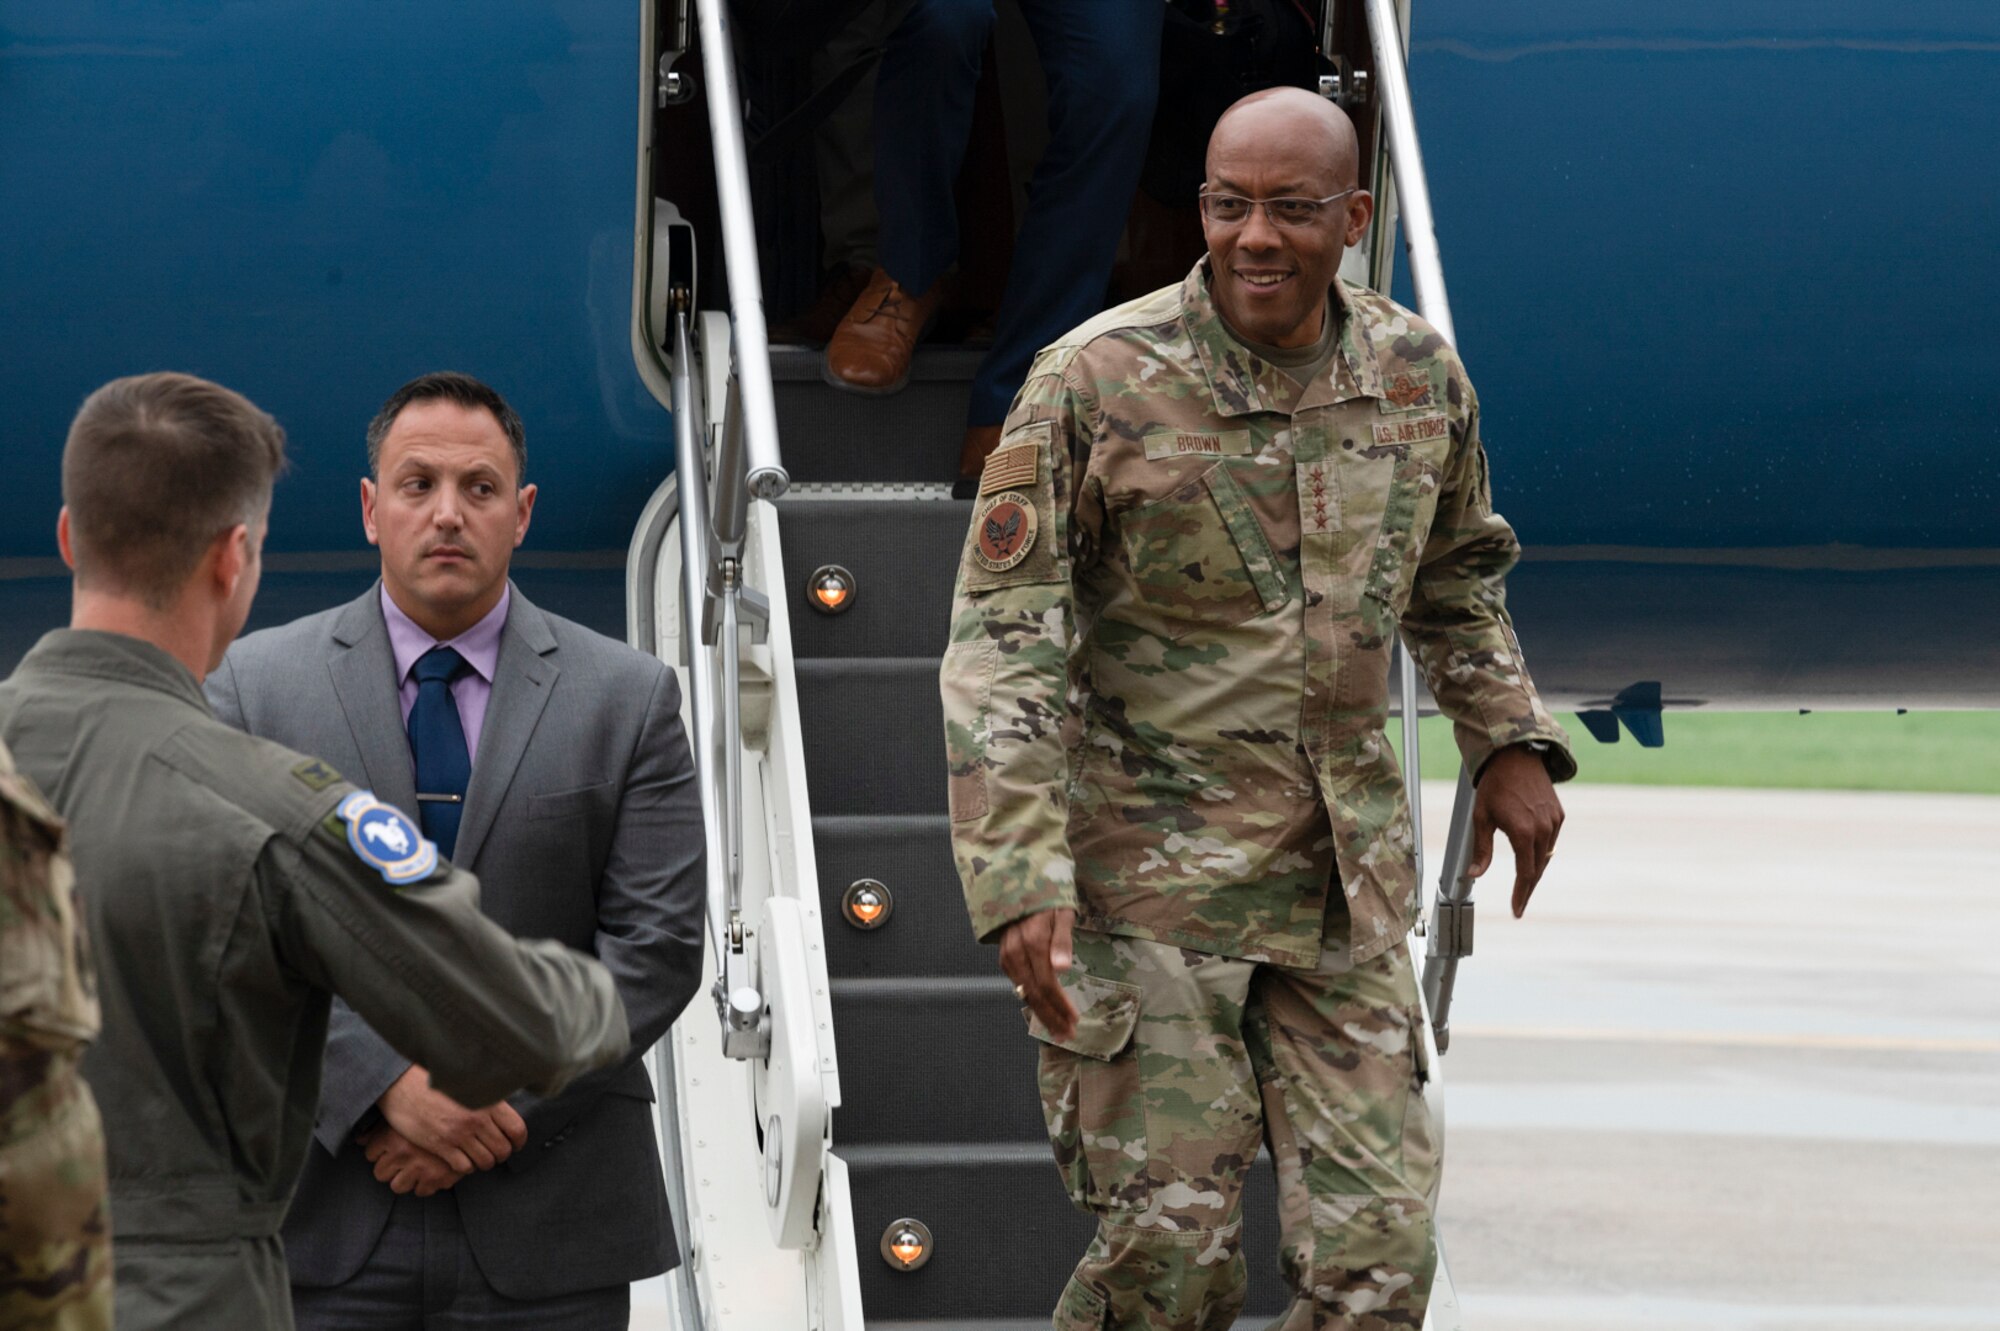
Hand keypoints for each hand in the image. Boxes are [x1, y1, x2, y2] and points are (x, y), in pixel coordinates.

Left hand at [360, 1123, 466, 1195]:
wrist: (471, 1117)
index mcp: (392, 1135)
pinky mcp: (436, 1178)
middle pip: (380, 1173)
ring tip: (414, 1167)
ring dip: (404, 1179)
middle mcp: (402, 1152)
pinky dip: (425, 1184)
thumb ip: (379, 1128)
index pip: (370, 1153)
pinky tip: (430, 1172)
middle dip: (390, 1168)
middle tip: (402, 1160)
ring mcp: (418, 1167)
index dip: (379, 1151)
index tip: (390, 1147)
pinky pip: (421, 1191)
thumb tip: (358, 1140)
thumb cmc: (435, 1113)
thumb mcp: (406, 1115)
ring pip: (397, 1186)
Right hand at [377, 1065, 528, 1172]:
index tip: (514, 1145)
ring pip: (485, 1161)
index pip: (517, 1129)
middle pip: (503, 1149)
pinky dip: (466, 1167)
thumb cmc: (436, 1083)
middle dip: (501, 1154)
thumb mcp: (469, 1085)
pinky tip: (461, 1159)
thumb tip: (503, 1115)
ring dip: (484, 1162)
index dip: (518, 1141)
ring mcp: (460, 1133)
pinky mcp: (442, 1145)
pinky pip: (464, 1167)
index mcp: (488, 1102)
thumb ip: (487, 1100)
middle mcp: (477, 1119)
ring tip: (478, 1157)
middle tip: (495, 1153)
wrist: (404, 1086)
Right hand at [997, 908, 1078, 1042]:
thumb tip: (1063, 969)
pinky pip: (1017, 982)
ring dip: (1040, 1012)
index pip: (1047, 984)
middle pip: (1034, 993)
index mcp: (1033, 942)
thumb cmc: (1048, 895)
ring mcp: (1007, 955)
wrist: (1018, 882)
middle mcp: (1016, 952)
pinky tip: (1041, 1007)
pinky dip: (1030, 998)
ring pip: (1023, 991)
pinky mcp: (1004, 956)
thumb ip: (1062, 939)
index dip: (1060, 1005)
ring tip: (1056, 1028)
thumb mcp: (1062, 911)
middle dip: (1051, 1017)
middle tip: (1066, 1035)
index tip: (1074, 1021)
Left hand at [1467, 744, 1564, 917]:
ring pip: (1545, 857)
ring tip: (1523, 885)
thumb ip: (1481, 850)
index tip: (1516, 911)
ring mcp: (1553, 822)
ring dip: (1534, 871)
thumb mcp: (1481, 818)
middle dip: (1527, 888)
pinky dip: (1541, 853)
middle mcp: (1542, 829)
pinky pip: (1550, 842)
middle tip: (1519, 904)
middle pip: (1537, 869)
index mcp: (1522, 831)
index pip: (1525, 874)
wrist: (1516, 757)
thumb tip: (1473, 875)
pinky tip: (1531, 858)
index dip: (1520, 894)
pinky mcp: (1558, 815)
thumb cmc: (1494, 786)